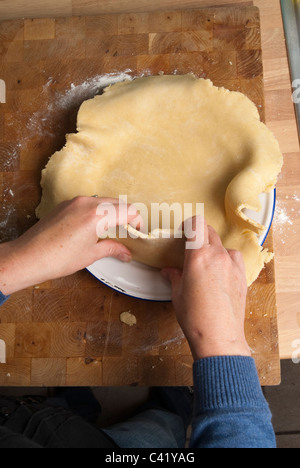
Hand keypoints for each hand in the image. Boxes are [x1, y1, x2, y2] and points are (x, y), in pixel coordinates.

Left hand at [0, 196, 139, 294]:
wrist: (29, 257)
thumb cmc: (57, 258)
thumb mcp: (91, 254)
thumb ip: (112, 248)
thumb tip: (126, 252)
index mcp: (97, 215)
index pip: (128, 210)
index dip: (137, 221)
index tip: (138, 231)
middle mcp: (86, 203)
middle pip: (117, 202)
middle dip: (127, 215)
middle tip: (129, 231)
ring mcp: (74, 202)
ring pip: (103, 200)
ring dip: (112, 211)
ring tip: (113, 229)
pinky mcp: (65, 204)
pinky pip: (89, 202)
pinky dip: (98, 210)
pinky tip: (96, 226)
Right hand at [162, 216, 250, 360]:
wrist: (219, 337)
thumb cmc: (196, 317)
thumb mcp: (178, 294)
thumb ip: (174, 277)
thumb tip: (169, 272)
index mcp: (198, 256)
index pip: (196, 224)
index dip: (189, 225)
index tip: (184, 233)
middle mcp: (217, 256)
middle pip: (210, 231)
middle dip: (199, 235)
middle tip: (191, 248)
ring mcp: (232, 265)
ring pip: (223, 245)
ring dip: (214, 248)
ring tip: (206, 263)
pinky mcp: (242, 276)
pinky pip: (234, 258)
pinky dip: (226, 260)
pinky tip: (220, 272)